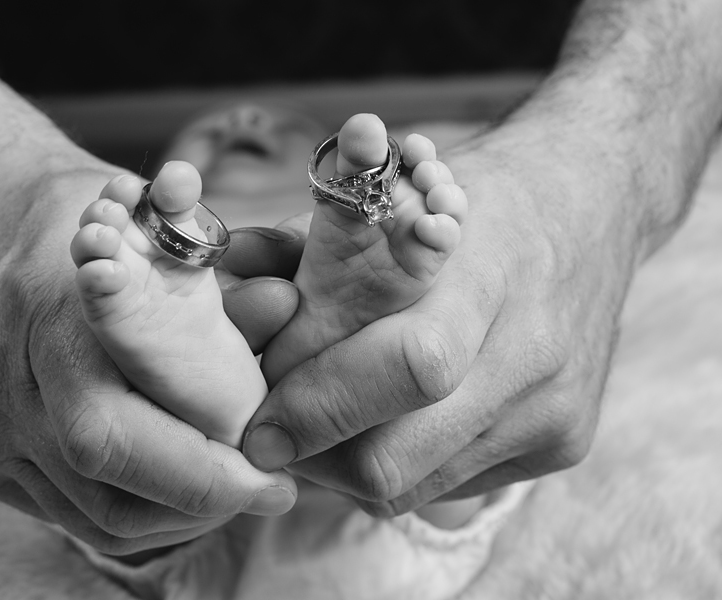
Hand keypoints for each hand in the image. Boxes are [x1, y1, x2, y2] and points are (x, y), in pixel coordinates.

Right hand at [0, 164, 298, 554]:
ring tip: (226, 489)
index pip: (118, 437)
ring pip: (90, 518)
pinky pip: (61, 509)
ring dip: (172, 515)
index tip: (276, 484)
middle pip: (107, 492)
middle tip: (264, 493)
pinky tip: (166, 483)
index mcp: (47, 312)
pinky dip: (125, 504)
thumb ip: (221, 284)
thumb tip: (287, 313)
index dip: (205, 478)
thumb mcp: (161, 227)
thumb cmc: (84, 215)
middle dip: (203, 504)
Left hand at [242, 122, 640, 515]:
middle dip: (314, 454)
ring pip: (412, 488)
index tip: (256, 422)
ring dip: (346, 469)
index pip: (405, 368)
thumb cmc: (477, 197)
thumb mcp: (395, 196)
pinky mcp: (565, 444)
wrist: (593, 207)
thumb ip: (308, 248)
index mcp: (491, 274)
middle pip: (398, 456)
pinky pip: (449, 487)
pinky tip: (385, 424)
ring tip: (320, 426)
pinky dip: (399, 466)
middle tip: (272, 435)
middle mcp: (534, 354)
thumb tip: (229, 283)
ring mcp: (554, 408)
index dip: (316, 406)